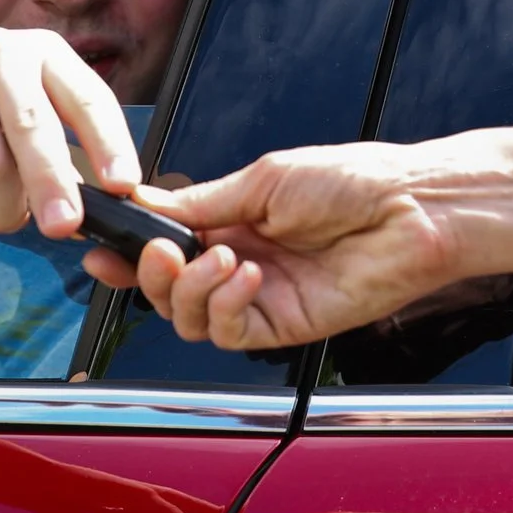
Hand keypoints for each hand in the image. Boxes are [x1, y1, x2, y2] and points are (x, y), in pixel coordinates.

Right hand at [0, 15, 136, 235]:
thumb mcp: (19, 95)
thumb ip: (58, 140)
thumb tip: (100, 205)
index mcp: (41, 54)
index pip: (87, 98)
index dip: (109, 144)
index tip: (124, 186)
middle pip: (32, 129)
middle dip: (52, 185)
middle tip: (64, 228)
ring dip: (0, 210)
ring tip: (3, 216)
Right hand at [83, 142, 463, 349]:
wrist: (413, 208)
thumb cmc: (354, 180)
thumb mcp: (263, 179)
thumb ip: (203, 204)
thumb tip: (147, 206)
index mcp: (234, 223)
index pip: (166, 247)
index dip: (129, 254)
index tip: (99, 250)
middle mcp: (241, 263)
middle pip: (168, 292)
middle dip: (151, 275)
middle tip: (159, 252)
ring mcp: (262, 298)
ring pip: (190, 319)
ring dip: (189, 290)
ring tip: (222, 259)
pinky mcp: (285, 327)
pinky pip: (230, 333)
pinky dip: (224, 306)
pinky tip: (246, 277)